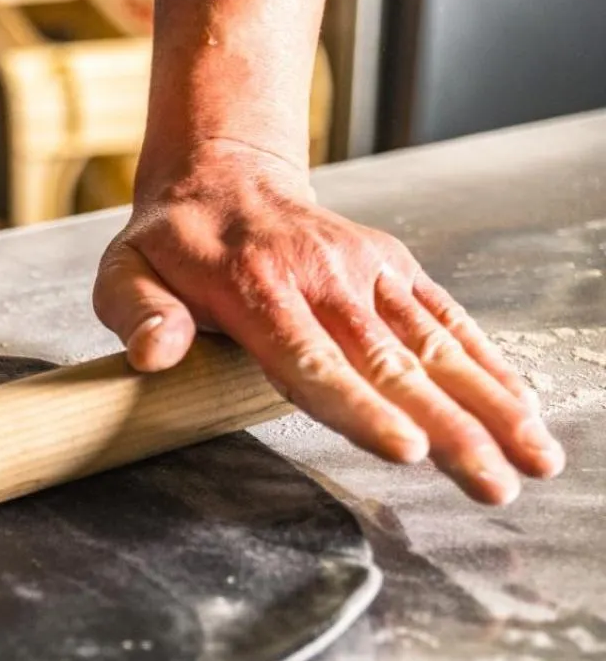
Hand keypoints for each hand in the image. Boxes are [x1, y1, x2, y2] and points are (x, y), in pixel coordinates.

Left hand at [93, 141, 564, 503]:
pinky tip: (525, 408)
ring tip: (535, 459)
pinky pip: (447, 318)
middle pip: (392, 366)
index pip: (314, 360)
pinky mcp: (393, 268)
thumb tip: (152, 353)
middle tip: (495, 484)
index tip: (408, 450)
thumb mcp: (124, 272)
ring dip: (491, 405)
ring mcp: (366, 272)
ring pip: (435, 346)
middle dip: (451, 428)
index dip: (361, 408)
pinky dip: (489, 363)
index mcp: (258, 290)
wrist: (223, 176)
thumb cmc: (169, 244)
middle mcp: (325, 279)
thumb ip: (136, 314)